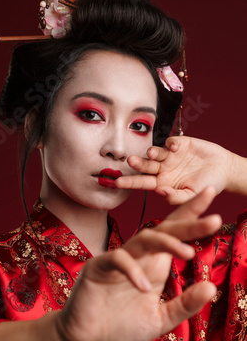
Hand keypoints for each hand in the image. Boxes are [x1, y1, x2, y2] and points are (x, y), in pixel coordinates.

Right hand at [55, 188, 221, 340]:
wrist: (87, 340)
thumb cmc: (121, 327)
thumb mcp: (160, 319)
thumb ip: (184, 305)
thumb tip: (212, 287)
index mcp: (155, 265)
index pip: (176, 234)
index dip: (192, 215)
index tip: (212, 194)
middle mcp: (140, 257)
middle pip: (165, 230)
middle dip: (189, 222)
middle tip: (215, 219)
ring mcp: (118, 259)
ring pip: (144, 239)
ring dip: (167, 242)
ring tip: (188, 252)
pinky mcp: (98, 267)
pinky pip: (118, 260)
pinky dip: (133, 271)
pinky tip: (144, 288)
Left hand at [115, 136, 233, 204]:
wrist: (223, 172)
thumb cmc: (206, 188)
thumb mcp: (191, 196)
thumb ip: (176, 197)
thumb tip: (160, 192)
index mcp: (161, 183)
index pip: (142, 183)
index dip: (130, 182)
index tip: (117, 182)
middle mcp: (162, 169)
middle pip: (145, 167)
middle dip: (137, 164)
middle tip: (130, 161)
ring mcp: (169, 156)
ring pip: (155, 153)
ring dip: (152, 153)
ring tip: (152, 154)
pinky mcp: (180, 144)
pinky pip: (171, 142)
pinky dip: (171, 144)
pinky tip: (175, 148)